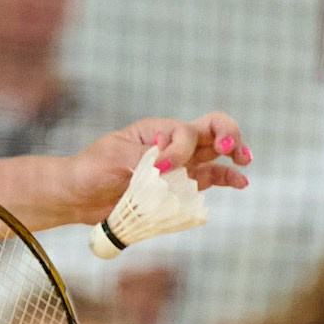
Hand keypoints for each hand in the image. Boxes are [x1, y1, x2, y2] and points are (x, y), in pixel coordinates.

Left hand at [55, 115, 249, 227]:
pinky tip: (242, 182)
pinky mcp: (179, 186)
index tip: (158, 170)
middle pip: (211, 128)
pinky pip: (209, 178)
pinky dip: (227, 179)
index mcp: (156, 130)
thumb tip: (168, 168)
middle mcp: (172, 143)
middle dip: (227, 134)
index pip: (184, 132)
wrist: (78, 195)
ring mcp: (179, 165)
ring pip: (215, 153)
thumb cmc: (91, 170)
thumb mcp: (114, 158)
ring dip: (234, 154)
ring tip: (244, 161)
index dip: (179, 151)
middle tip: (231, 148)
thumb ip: (144, 160)